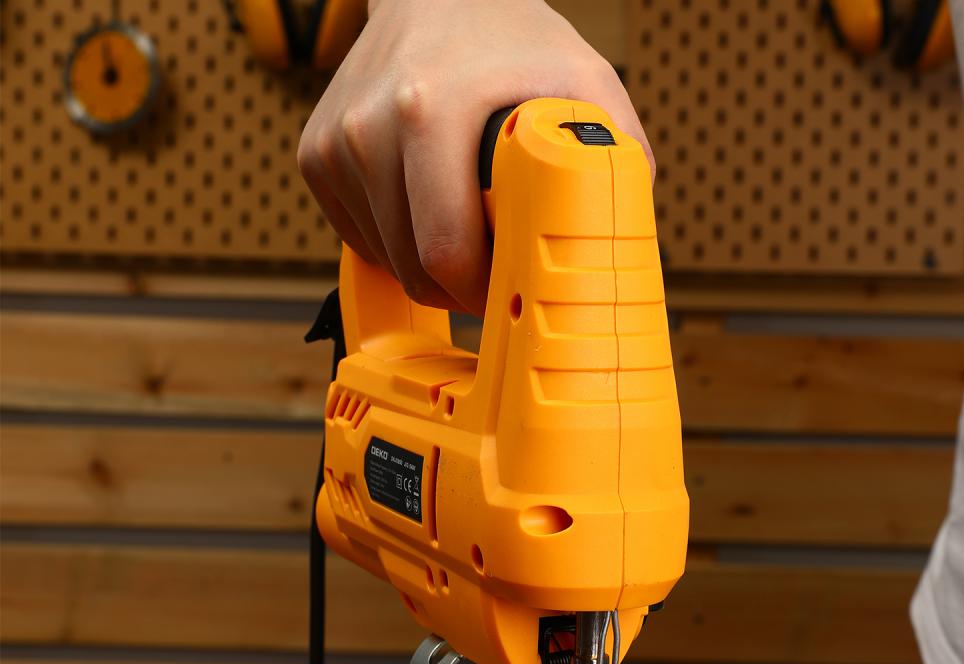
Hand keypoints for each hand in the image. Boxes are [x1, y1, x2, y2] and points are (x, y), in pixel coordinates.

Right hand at [298, 0, 652, 314]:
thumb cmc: (513, 42)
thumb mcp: (585, 83)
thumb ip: (614, 159)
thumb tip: (619, 238)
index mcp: (430, 111)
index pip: (445, 251)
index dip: (482, 291)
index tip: (509, 289)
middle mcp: (368, 127)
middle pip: (413, 267)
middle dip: (458, 289)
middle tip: (494, 276)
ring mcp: (333, 144)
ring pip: (386, 261)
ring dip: (427, 267)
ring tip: (464, 231)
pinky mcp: (315, 157)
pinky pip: (360, 239)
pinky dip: (396, 244)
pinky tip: (425, 209)